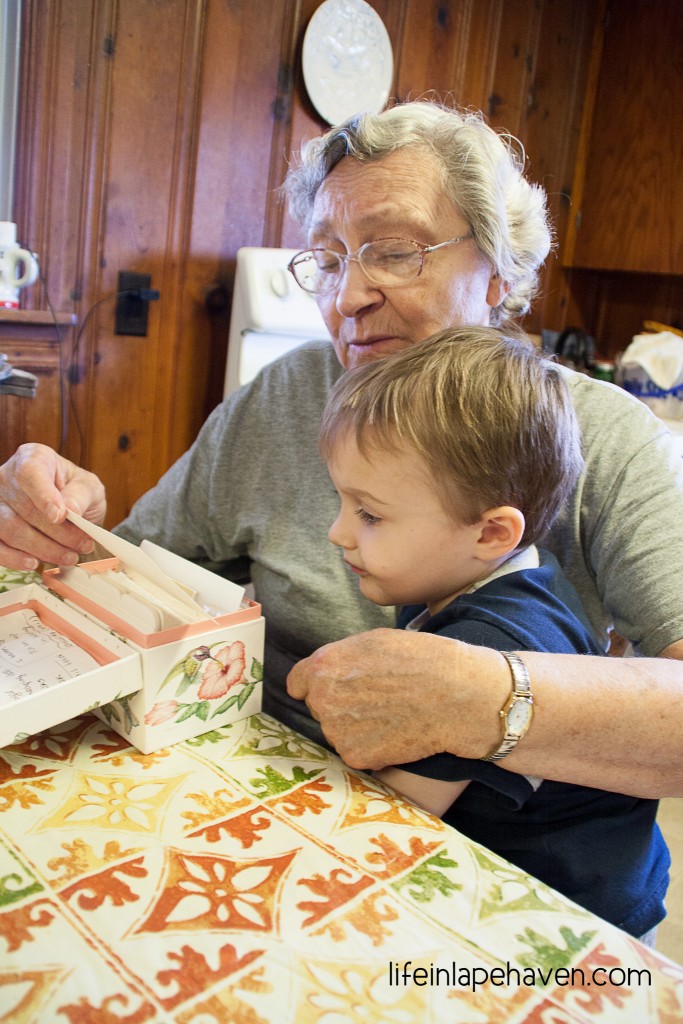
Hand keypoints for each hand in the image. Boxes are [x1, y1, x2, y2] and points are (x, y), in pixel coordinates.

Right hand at [0, 443, 106, 569]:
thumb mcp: (89, 487)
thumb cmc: (75, 492)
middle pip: (24, 507)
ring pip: (9, 528)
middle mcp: (8, 477)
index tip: (60, 516)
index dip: (43, 496)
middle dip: (57, 532)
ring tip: (68, 556)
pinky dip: (14, 558)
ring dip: (41, 548)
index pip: (30, 473)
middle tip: (82, 545)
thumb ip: (81, 495)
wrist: (66, 508)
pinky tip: (34, 563)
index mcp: (34, 458)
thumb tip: (70, 510)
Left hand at [287, 628, 505, 769]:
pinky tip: (393, 731)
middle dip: (339, 703)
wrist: (456, 694)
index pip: (298, 682)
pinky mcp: (355, 756)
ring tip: (389, 713)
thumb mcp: (373, 641)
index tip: (335, 687)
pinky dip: (370, 746)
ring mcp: (337, 731)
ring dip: (354, 726)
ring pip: (336, 730)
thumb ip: (340, 658)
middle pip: (319, 706)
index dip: (318, 684)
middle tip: (375, 698)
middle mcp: (322, 699)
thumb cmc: (420, 659)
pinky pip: (354, 751)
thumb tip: (322, 673)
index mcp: (323, 666)